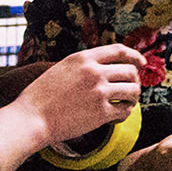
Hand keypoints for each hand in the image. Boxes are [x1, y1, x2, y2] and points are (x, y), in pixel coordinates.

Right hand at [15, 45, 146, 147]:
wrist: (30, 119)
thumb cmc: (40, 97)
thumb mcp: (60, 69)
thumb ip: (82, 66)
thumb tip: (105, 67)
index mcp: (83, 58)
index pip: (119, 50)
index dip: (135, 56)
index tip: (141, 64)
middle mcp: (94, 72)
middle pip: (130, 71)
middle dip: (134, 81)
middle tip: (129, 91)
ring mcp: (99, 92)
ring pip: (132, 91)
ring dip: (132, 99)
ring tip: (125, 104)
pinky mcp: (101, 112)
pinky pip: (125, 111)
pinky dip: (124, 114)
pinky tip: (116, 118)